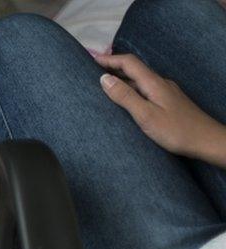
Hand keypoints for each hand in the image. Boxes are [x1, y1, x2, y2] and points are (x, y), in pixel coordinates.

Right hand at [98, 54, 225, 162]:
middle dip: (113, 67)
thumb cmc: (176, 131)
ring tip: (104, 86)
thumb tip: (104, 78)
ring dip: (122, 79)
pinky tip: (126, 100)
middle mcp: (160, 83)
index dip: (109, 59)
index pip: (129, 63)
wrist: (206, 140)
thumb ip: (125, 96)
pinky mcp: (169, 102)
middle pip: (134, 69)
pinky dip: (131, 89)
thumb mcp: (146, 115)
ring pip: (140, 80)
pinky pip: (145, 90)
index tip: (90, 60)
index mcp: (154, 83)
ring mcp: (166, 92)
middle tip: (93, 72)